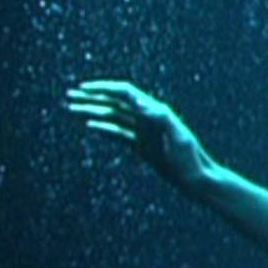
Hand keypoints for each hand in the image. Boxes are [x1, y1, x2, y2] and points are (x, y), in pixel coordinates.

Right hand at [64, 80, 218, 190]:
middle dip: (93, 97)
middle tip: (71, 95)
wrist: (197, 180)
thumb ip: (162, 119)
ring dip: (93, 111)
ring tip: (73, 109)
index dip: (104, 88)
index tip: (84, 88)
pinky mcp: (142, 146)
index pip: (125, 92)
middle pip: (115, 101)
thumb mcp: (179, 137)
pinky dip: (104, 128)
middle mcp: (148, 118)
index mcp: (155, 112)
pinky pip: (119, 133)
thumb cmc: (191, 159)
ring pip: (114, 116)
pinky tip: (90, 125)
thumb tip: (142, 104)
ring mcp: (144, 132)